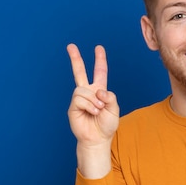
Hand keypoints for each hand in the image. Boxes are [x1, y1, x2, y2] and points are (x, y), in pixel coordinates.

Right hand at [67, 44, 119, 176]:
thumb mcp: (114, 109)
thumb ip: (110, 97)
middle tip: (70, 46)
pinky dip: (89, 105)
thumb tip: (98, 91)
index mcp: (99, 90)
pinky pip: (80, 99)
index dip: (100, 60)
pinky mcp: (73, 106)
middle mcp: (88, 92)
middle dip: (75, 58)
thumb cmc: (106, 125)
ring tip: (97, 111)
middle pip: (79, 72)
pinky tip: (91, 112)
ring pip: (84, 90)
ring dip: (94, 101)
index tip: (98, 48)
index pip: (99, 71)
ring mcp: (79, 99)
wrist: (97, 138)